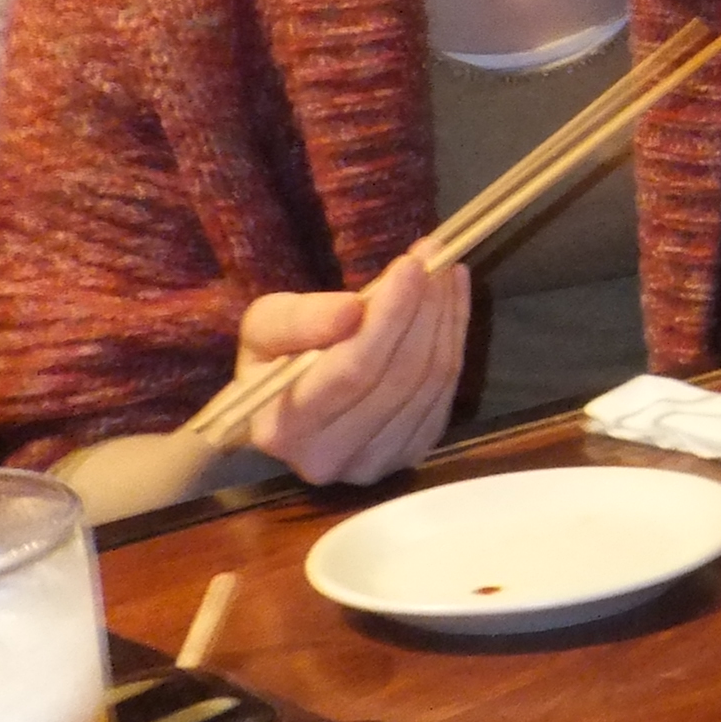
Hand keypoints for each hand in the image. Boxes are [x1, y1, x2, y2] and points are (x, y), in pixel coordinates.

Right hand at [238, 241, 471, 485]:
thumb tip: (353, 310)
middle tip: (437, 257)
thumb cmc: (274, 360)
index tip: (411, 264)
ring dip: (446, 319)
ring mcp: (376, 463)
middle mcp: (330, 459)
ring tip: (446, 271)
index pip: (353, 370)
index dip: (389, 316)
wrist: (290, 402)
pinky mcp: (411, 454)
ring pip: (430, 383)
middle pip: (400, 376)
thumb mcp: (265, 326)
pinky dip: (455, 340)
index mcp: (283, 430)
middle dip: (424, 309)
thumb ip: (299, 319)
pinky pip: (446, 393)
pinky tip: (451, 302)